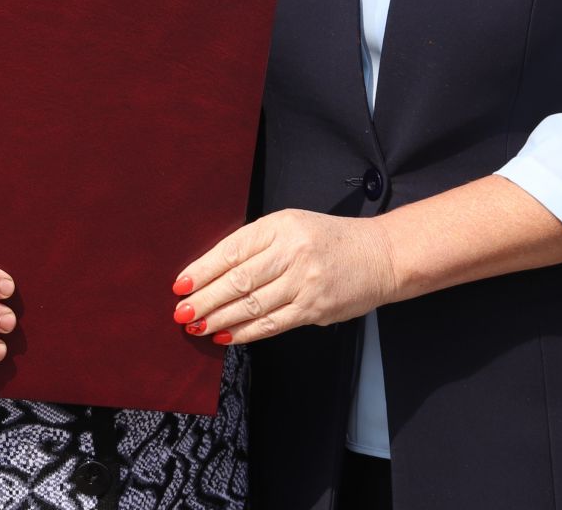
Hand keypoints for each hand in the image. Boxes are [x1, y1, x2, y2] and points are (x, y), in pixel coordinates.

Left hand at [170, 210, 398, 345]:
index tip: (180, 285)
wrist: (381, 255)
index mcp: (281, 226)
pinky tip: (227, 336)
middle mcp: (292, 252)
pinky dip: (246, 332)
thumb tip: (213, 274)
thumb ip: (257, 245)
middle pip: (238, 280)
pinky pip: (272, 324)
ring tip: (197, 327)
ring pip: (252, 305)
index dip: (203, 270)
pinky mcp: (315, 309)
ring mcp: (305, 282)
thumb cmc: (330, 240)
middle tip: (182, 312)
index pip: (232, 250)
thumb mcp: (292, 226)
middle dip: (205, 299)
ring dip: (220, 319)